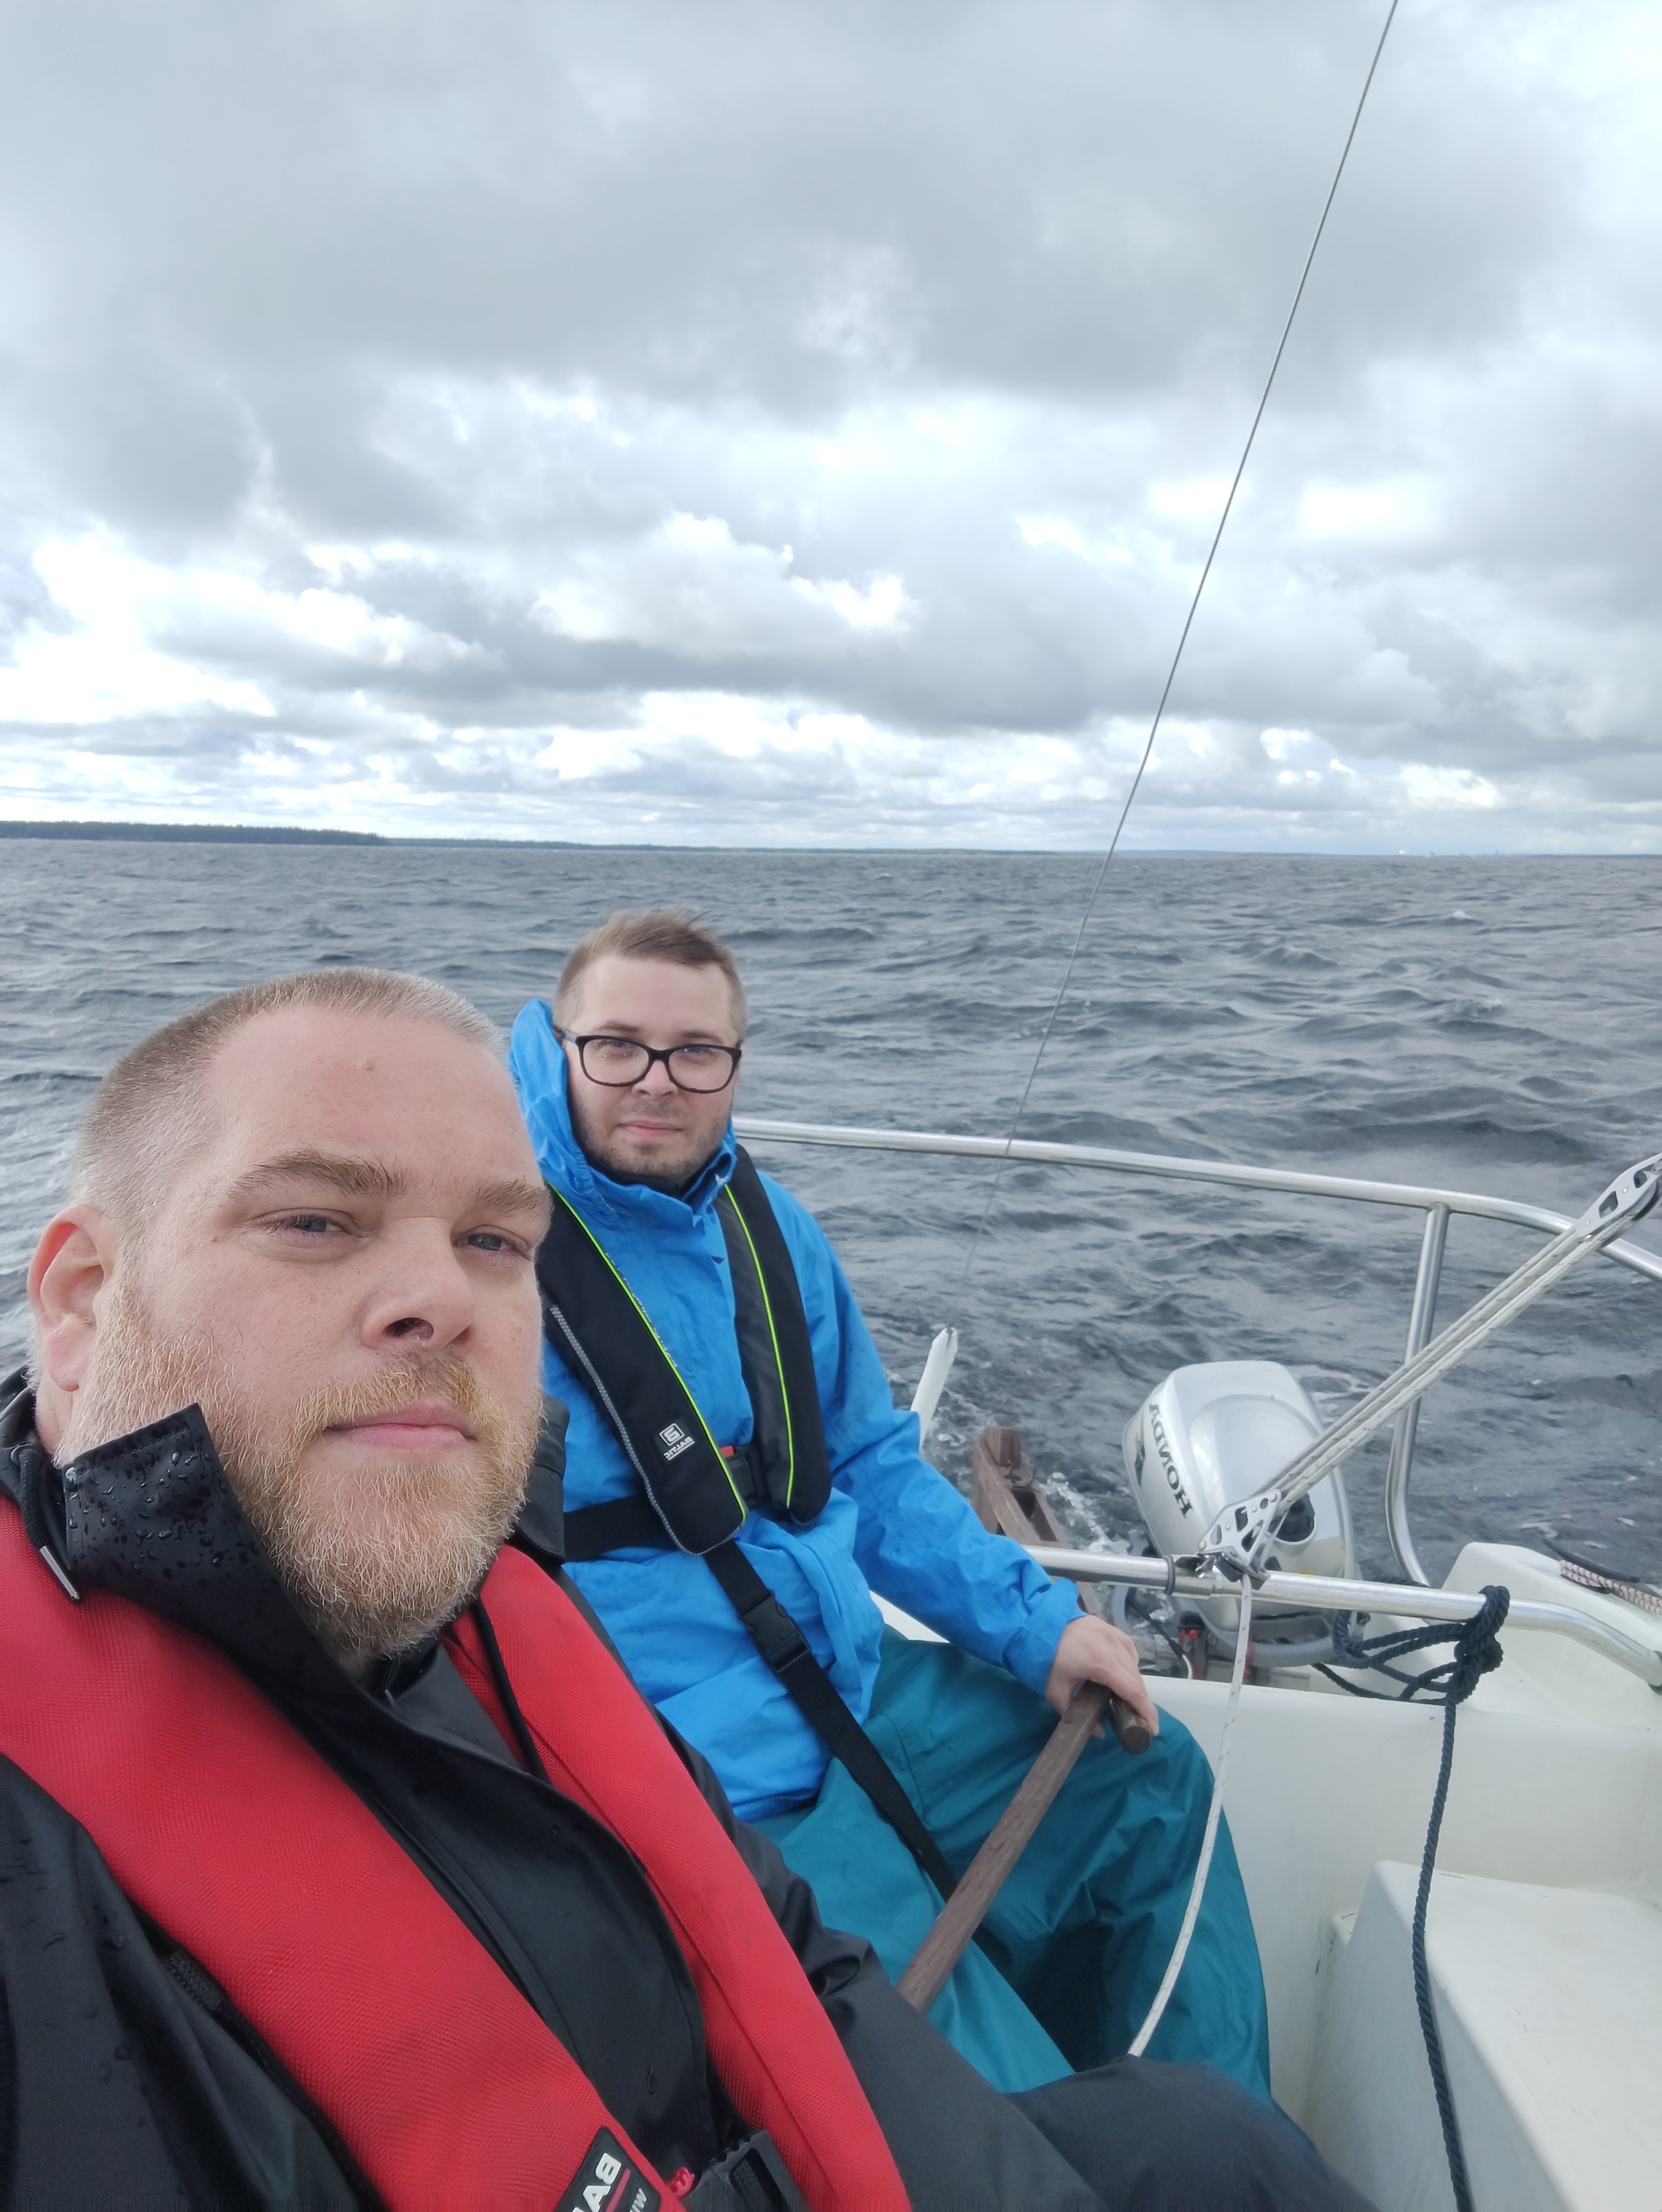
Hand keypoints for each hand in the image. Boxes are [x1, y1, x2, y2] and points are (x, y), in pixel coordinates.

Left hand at [1044, 1614, 1159, 1738]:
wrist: (1032, 1623)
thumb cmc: (1042, 1659)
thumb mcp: (1055, 1691)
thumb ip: (1076, 1713)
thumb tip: (1099, 1732)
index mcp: (1102, 1662)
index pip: (1133, 1690)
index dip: (1146, 1711)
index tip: (1152, 1728)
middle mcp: (1112, 1645)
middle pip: (1136, 1678)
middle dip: (1140, 1700)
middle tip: (1139, 1718)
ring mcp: (1111, 1632)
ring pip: (1133, 1661)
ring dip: (1134, 1680)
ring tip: (1126, 1697)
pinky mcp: (1107, 1626)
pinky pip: (1127, 1647)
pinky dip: (1128, 1662)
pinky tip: (1120, 1671)